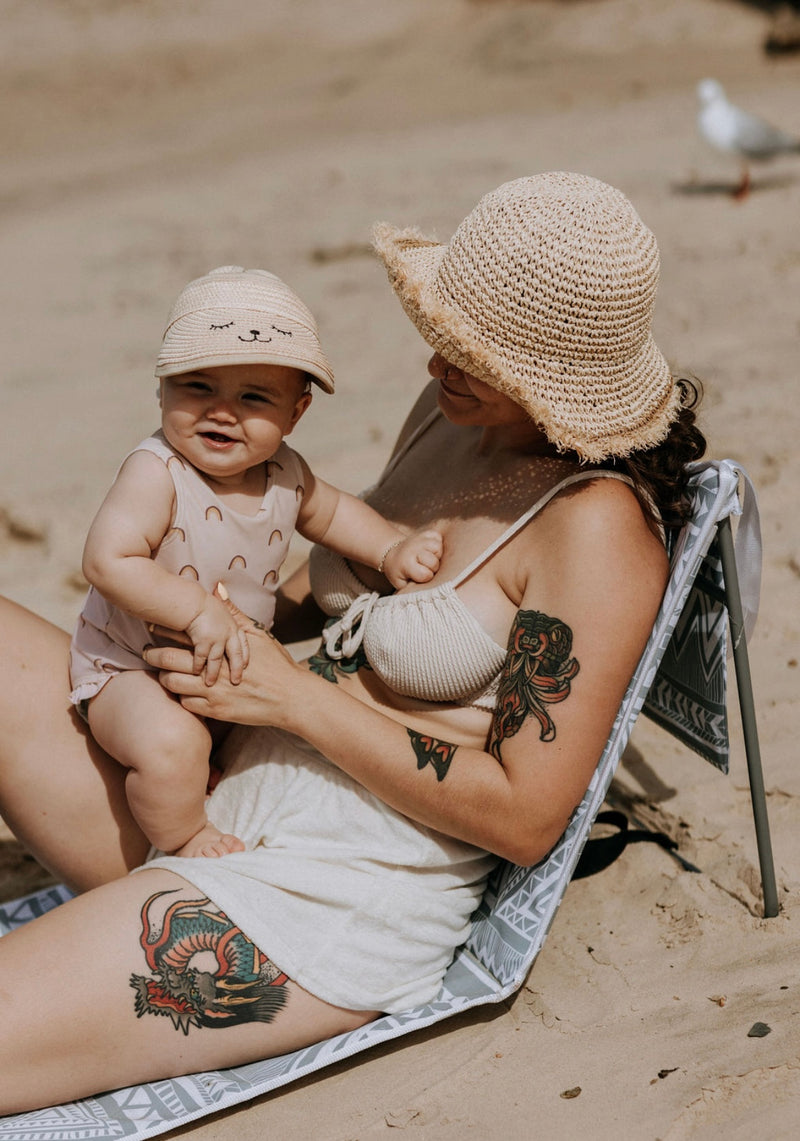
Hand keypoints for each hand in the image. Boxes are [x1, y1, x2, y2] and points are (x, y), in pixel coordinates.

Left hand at [144, 615, 299, 725]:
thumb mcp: (258, 635)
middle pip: (171, 660)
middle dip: (154, 655)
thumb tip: (217, 587)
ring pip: (174, 685)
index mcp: (222, 649)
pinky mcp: (216, 712)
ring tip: (163, 673)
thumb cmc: (276, 664)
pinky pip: (186, 705)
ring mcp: (213, 693)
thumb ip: (233, 613)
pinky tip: (184, 693)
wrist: (291, 698)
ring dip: (166, 678)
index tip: (153, 625)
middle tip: (146, 652)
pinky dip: (182, 698)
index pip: (185, 635)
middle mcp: (214, 670)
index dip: (165, 629)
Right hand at [184, 591, 249, 684]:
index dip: (244, 655)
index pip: (243, 643)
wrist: (193, 602)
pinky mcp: (204, 643)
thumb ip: (224, 614)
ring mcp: (217, 639)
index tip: (246, 665)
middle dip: (236, 669)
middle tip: (236, 682)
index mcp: (233, 625)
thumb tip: (226, 609)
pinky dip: (198, 666)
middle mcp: (228, 633)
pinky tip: (195, 673)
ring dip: (213, 673)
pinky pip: (201, 659)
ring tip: (210, 684)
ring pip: (217, 661)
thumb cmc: (202, 604)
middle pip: (235, 655)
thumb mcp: (219, 608)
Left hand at [382, 529, 442, 587]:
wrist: (392, 554)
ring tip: (427, 559)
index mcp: (406, 563)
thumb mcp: (401, 584)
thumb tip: (428, 591)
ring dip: (436, 556)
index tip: (418, 576)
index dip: (425, 578)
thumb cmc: (399, 572)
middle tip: (423, 568)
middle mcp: (413, 549)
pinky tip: (429, 550)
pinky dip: (437, 545)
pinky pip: (439, 538)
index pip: (425, 574)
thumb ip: (413, 588)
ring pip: (438, 548)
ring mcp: (420, 539)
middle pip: (434, 562)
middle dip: (431, 568)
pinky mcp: (426, 533)